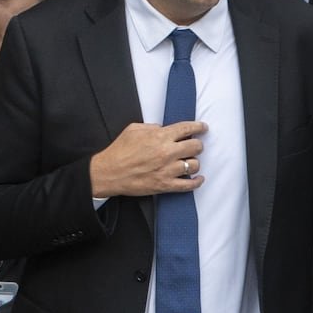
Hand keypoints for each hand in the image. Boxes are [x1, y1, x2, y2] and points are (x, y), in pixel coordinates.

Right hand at [89, 121, 207, 197]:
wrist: (109, 173)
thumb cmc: (119, 151)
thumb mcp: (134, 129)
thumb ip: (152, 127)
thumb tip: (163, 128)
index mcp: (160, 136)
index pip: (187, 128)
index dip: (199, 127)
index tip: (203, 128)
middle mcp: (167, 152)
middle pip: (195, 146)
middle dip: (197, 144)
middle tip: (195, 145)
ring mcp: (167, 170)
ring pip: (194, 165)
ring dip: (194, 162)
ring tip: (190, 162)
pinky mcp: (165, 185)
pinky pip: (188, 185)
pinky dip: (197, 182)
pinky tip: (199, 178)